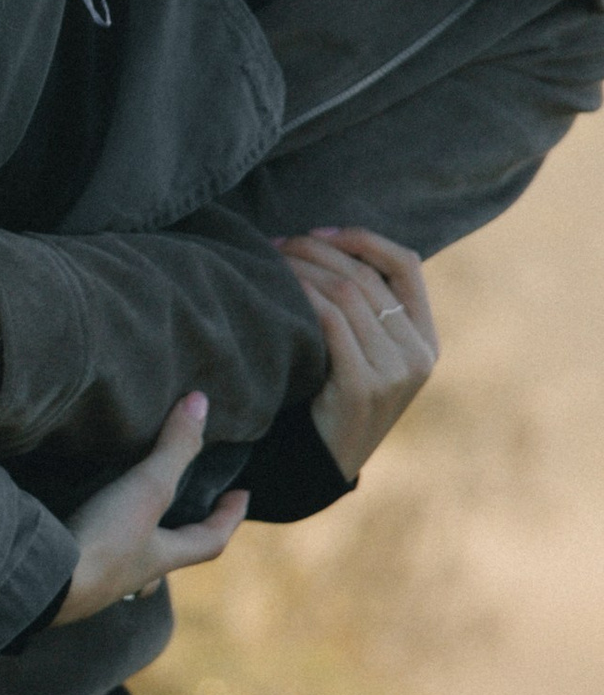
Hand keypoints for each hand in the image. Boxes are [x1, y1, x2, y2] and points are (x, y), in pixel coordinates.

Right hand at [56, 392, 248, 624]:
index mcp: (162, 558)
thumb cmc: (105, 542)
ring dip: (133, 549)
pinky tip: (75, 531)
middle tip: (182, 515)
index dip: (229, 516)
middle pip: (168, 560)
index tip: (242, 494)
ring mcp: (98, 581)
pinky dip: (89, 547)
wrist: (43, 585)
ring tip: (127, 526)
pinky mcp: (64, 577)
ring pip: (127, 568)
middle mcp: (134, 575)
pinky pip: (86, 562)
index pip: (210, 540)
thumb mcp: (147, 490)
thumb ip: (174, 449)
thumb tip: (200, 402)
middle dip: (178, 538)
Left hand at [276, 226, 437, 476]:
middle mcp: (419, 352)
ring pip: (347, 294)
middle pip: (367, 276)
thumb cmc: (332, 396)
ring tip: (268, 260)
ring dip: (303, 268)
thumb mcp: (365, 352)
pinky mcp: (365, 388)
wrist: (321, 463)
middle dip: (316, 251)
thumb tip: (325, 243)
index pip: (406, 264)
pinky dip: (303, 296)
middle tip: (275, 243)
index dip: (362, 239)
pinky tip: (278, 289)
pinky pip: (331, 322)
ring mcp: (396, 372)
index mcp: (426, 337)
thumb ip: (365, 310)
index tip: (316, 231)